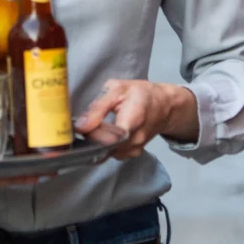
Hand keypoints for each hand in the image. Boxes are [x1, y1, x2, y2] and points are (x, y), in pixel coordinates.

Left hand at [75, 79, 196, 160]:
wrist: (163, 106)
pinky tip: (103, 133)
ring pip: (107, 152)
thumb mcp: (117, 89)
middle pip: (106, 147)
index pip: (112, 138)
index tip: (82, 128)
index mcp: (134, 119)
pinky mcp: (132, 154)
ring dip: (97, 142)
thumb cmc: (140, 94)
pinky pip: (112, 153)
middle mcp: (136, 140)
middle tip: (85, 125)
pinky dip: (104, 145)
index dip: (94, 136)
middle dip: (91, 138)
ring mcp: (135, 150)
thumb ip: (98, 107)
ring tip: (96, 126)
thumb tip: (80, 126)